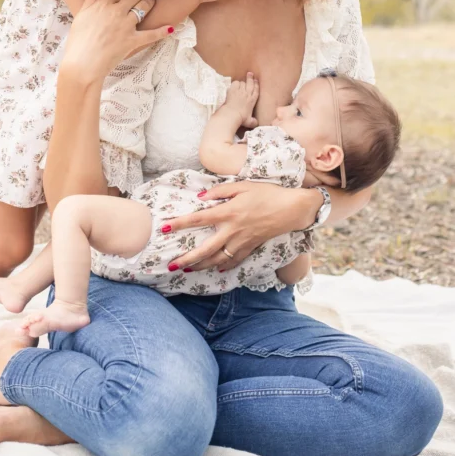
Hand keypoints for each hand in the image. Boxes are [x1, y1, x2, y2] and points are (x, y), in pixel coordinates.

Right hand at [62, 0, 172, 83]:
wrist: (82, 64)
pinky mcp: (133, 41)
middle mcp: (116, 12)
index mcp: (103, 5)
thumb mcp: (81, 15)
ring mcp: (126, 26)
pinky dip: (162, 31)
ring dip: (149, 3)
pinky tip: (170, 28)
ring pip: (144, 7)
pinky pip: (151, 34)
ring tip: (151, 3)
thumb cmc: (78, 41)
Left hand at [167, 182, 322, 271]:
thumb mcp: (243, 185)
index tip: (163, 228)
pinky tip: (217, 269)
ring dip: (201, 266)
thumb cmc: (267, 193)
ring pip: (218, 259)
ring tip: (187, 270)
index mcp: (228, 212)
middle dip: (187, 258)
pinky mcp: (251, 247)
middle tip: (171, 264)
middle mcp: (233, 230)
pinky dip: (224, 266)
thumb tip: (200, 198)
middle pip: (205, 248)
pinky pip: (235, 260)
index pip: (198, 219)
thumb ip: (220, 190)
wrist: (291, 209)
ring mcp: (242, 241)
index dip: (179, 224)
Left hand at [224, 72, 258, 128]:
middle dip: (250, 78)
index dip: (256, 84)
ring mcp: (240, 91)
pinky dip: (235, 83)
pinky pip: (235, 83)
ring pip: (242, 83)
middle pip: (250, 83)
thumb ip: (253, 122)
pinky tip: (234, 85)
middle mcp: (247, 94)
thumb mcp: (249, 122)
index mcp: (252, 100)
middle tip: (250, 73)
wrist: (232, 115)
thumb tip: (256, 123)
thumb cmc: (241, 118)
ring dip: (241, 82)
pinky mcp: (233, 90)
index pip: (256, 90)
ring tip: (240, 83)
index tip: (256, 80)